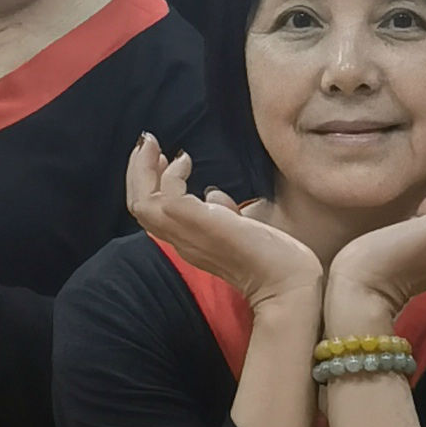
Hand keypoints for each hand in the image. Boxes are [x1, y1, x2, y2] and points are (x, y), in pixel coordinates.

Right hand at [125, 140, 324, 317]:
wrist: (287, 283)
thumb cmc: (273, 260)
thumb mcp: (240, 229)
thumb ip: (223, 213)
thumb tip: (214, 195)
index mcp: (190, 242)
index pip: (153, 213)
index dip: (150, 184)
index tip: (162, 159)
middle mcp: (181, 240)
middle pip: (138, 206)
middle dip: (137, 171)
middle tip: (147, 143)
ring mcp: (187, 234)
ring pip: (142, 203)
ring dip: (143, 170)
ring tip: (156, 146)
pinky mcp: (198, 223)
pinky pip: (165, 197)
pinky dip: (170, 176)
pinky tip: (186, 161)